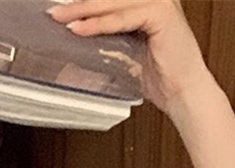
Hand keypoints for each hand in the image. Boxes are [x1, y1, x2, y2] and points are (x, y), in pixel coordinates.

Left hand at [46, 0, 214, 115]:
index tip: (58, 11)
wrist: (181, 92)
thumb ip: (98, 50)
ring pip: (114, 2)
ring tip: (62, 19)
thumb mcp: (118, 59)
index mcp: (143, 5)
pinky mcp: (163, 13)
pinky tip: (81, 29)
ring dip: (85, 10)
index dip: (84, 4)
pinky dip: (101, 23)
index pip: (108, 0)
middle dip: (78, 5)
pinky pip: (125, 16)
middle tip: (54, 13)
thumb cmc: (155, 77)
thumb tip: (65, 61)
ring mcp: (160, 2)